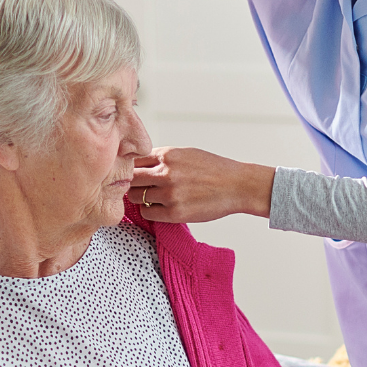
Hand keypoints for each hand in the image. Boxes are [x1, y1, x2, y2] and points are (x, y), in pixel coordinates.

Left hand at [126, 147, 274, 223]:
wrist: (237, 185)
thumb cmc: (213, 169)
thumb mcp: (186, 154)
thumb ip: (162, 158)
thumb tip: (138, 163)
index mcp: (168, 155)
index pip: (133, 159)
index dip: (130, 167)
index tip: (133, 173)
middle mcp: (166, 173)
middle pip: (130, 178)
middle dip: (131, 183)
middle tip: (138, 187)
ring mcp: (170, 193)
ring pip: (136, 196)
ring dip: (139, 198)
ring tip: (151, 197)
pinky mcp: (175, 213)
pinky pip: (147, 212)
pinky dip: (149, 210)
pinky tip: (159, 207)